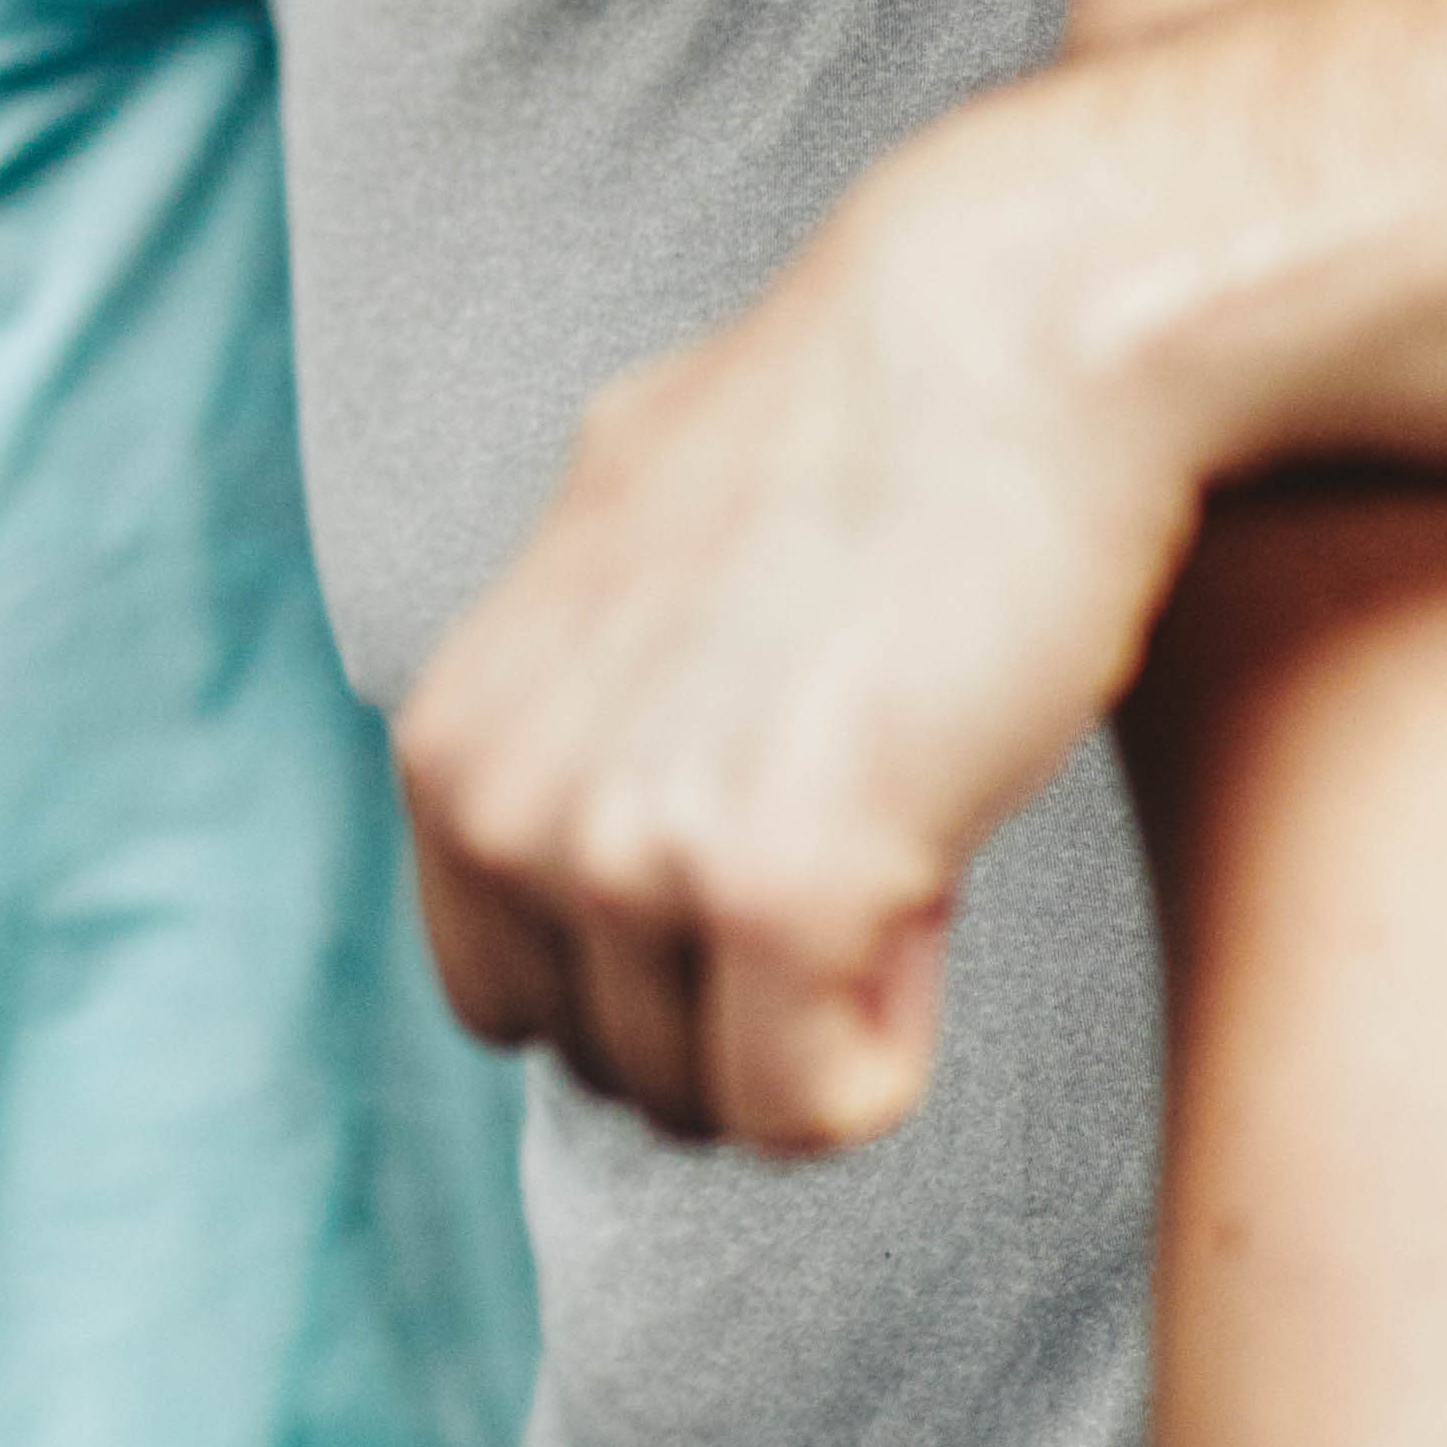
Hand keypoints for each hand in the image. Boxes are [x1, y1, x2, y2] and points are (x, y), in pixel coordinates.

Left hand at [391, 124, 1215, 1149]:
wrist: (997, 337)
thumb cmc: (850, 430)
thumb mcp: (622, 539)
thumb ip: (567, 676)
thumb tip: (575, 741)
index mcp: (449, 745)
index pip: (512, 1004)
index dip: (664, 964)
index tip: (773, 840)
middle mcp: (499, 806)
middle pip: (618, 1070)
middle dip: (748, 1004)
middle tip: (859, 824)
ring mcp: (622, 854)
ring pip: (719, 1104)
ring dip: (829, 1009)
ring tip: (895, 815)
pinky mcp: (770, 889)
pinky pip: (814, 1109)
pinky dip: (894, 1047)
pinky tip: (934, 874)